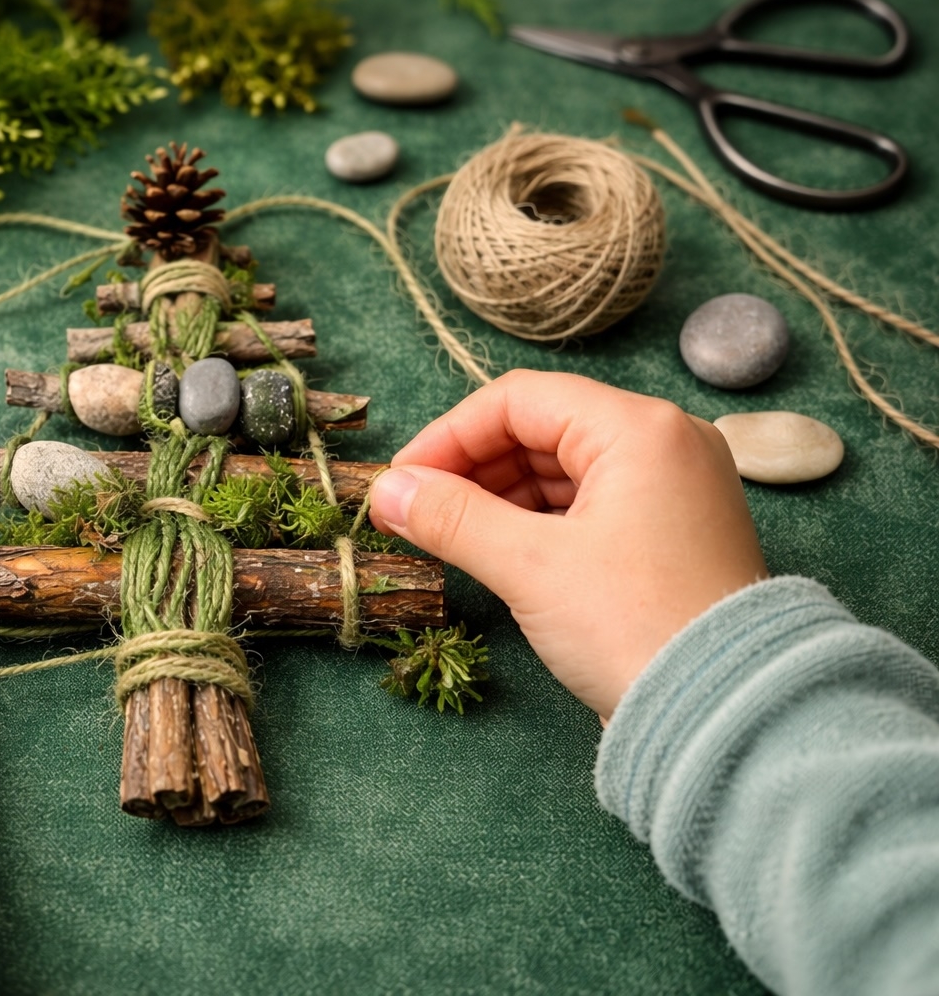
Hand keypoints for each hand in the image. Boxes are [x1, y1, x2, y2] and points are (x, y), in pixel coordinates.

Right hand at [369, 370, 766, 719]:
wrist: (728, 716)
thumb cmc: (637, 627)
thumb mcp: (530, 566)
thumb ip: (450, 518)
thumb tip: (387, 491)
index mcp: (640, 429)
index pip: (519, 399)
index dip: (448, 435)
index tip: (401, 482)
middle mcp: (666, 445)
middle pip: (541, 429)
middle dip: (470, 469)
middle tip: (415, 513)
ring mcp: (674, 491)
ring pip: (562, 471)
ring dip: (498, 498)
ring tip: (447, 537)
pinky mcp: (671, 536)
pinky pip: (588, 507)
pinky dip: (536, 524)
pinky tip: (495, 553)